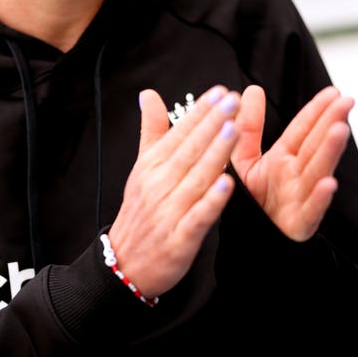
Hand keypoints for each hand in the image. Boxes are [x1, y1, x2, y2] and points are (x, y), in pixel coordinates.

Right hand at [108, 86, 239, 297]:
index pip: (179, 132)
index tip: (220, 92)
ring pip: (196, 178)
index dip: (200, 111)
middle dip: (212, 124)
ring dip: (215, 153)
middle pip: (189, 150)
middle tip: (232, 101)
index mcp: (152, 166)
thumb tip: (149, 94)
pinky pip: (198, 216)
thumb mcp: (142, 168)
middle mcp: (159, 184)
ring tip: (233, 129)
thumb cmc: (140, 212)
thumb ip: (152, 131)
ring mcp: (169, 211)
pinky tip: (228, 183)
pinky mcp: (179, 238)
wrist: (123, 264)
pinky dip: (212, 200)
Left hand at [230, 85, 353, 241]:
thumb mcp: (243, 159)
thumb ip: (248, 127)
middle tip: (346, 102)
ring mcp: (300, 199)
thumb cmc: (252, 202)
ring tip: (340, 130)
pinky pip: (310, 210)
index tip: (334, 93)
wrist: (250, 242)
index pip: (303, 130)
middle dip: (330, 123)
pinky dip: (320, 198)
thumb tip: (252, 90)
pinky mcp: (298, 224)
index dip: (317, 111)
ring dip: (330, 153)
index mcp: (284, 159)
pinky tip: (329, 184)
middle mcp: (295, 176)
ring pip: (317, 172)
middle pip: (315, 146)